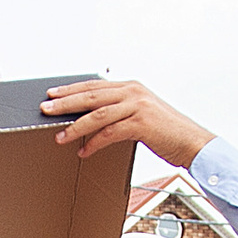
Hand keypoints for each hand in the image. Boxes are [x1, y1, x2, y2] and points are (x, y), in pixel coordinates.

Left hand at [42, 80, 214, 171]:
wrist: (193, 142)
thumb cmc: (166, 132)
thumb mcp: (141, 115)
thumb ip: (119, 113)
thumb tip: (91, 121)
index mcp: (131, 87)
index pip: (95, 86)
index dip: (71, 89)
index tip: (52, 94)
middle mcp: (133, 92)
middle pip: (91, 95)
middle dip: (65, 103)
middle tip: (45, 109)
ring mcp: (138, 106)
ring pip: (97, 114)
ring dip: (75, 126)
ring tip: (59, 135)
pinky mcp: (141, 123)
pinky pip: (110, 133)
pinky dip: (94, 143)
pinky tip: (84, 151)